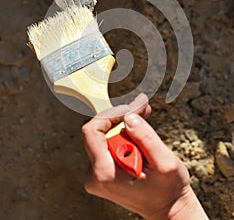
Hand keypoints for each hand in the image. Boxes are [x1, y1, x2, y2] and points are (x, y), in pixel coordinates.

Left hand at [82, 93, 208, 219]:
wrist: (167, 208)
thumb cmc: (167, 190)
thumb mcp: (165, 163)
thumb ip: (146, 138)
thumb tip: (129, 117)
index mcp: (105, 173)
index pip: (92, 131)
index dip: (110, 115)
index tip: (130, 110)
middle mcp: (95, 174)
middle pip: (100, 131)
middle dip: (122, 116)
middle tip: (143, 107)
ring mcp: (97, 173)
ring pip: (105, 134)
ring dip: (125, 123)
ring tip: (144, 113)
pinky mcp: (103, 170)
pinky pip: (109, 143)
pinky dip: (125, 133)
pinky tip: (139, 127)